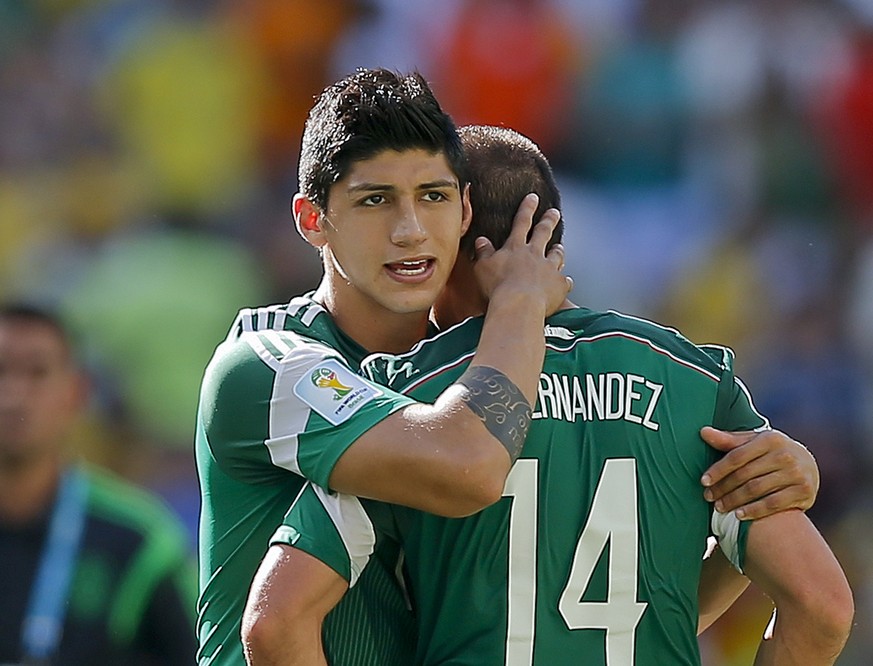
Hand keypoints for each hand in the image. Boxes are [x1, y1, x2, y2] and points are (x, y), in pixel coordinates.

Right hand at [474, 193, 571, 316]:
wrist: (519, 305)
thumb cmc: (498, 287)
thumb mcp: (483, 267)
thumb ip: (483, 253)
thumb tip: (481, 240)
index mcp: (515, 247)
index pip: (521, 222)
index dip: (527, 209)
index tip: (533, 197)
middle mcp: (535, 254)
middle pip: (543, 233)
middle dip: (549, 221)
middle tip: (554, 212)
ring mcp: (549, 269)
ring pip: (557, 255)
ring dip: (559, 250)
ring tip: (561, 246)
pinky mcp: (559, 285)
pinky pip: (564, 281)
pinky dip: (564, 281)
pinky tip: (566, 281)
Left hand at [700, 427, 818, 519]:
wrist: (808, 464)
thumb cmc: (771, 451)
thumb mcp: (754, 442)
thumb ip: (729, 440)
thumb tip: (703, 432)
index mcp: (770, 439)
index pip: (737, 456)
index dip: (718, 470)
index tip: (704, 481)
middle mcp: (785, 455)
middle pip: (745, 474)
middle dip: (723, 487)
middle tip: (708, 497)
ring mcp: (796, 474)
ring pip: (756, 490)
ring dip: (734, 500)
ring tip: (719, 507)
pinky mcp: (803, 491)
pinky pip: (773, 504)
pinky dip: (754, 510)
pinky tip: (739, 515)